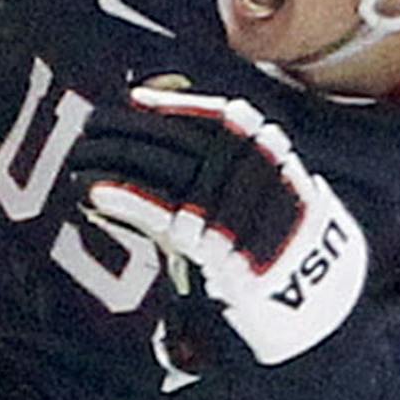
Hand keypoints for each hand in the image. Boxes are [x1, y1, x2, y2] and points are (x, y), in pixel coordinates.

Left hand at [66, 83, 367, 365]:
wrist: (318, 299)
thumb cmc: (275, 235)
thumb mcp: (265, 182)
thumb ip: (222, 150)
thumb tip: (162, 109)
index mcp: (271, 150)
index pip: (215, 115)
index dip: (170, 106)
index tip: (133, 99)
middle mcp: (258, 173)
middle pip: (179, 143)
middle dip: (129, 133)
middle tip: (89, 128)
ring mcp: (240, 209)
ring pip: (164, 175)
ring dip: (115, 163)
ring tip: (80, 161)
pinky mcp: (221, 249)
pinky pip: (163, 214)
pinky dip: (125, 198)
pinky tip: (94, 192)